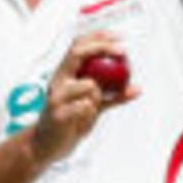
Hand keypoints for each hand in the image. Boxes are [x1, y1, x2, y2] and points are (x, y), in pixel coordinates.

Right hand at [31, 31, 136, 164]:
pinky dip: (92, 110)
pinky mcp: (58, 113)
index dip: (98, 37)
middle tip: (123, 52)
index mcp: (64, 75)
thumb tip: (137, 88)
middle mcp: (58, 81)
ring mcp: (56, 96)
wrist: (46, 146)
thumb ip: (112, 96)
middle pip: (78, 53)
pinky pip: (85, 106)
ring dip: (99, 95)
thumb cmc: (69, 122)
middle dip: (102, 48)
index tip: (119, 37)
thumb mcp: (93, 105)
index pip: (78, 46)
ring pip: (88, 85)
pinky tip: (86, 116)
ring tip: (92, 109)